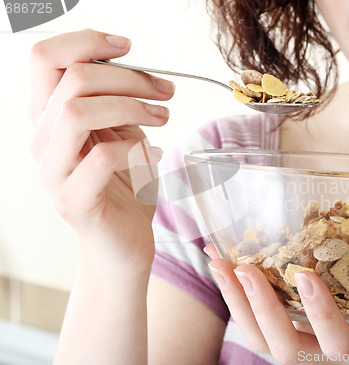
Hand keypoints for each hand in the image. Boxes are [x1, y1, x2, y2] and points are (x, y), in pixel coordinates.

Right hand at [30, 29, 174, 271]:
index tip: (128, 47)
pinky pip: (101, 157)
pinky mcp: (73, 201)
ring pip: (77, 112)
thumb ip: (115, 99)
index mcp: (49, 118)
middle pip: (71, 80)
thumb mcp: (122, 130)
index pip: (44, 59)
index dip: (85, 41)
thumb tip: (128, 61)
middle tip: (164, 91)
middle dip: (129, 77)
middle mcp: (42, 141)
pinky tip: (153, 155)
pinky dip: (136, 148)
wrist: (125, 241)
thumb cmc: (125, 183)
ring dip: (131, 107)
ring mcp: (53, 172)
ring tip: (162, 117)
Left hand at [205, 243, 348, 363]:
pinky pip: (262, 326)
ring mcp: (313, 344)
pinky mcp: (300, 331)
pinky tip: (226, 268)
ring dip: (238, 303)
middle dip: (260, 310)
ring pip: (265, 342)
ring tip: (218, 262)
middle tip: (240, 266)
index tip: (305, 277)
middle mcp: (336, 354)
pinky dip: (240, 299)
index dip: (321, 318)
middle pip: (288, 351)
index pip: (340, 347)